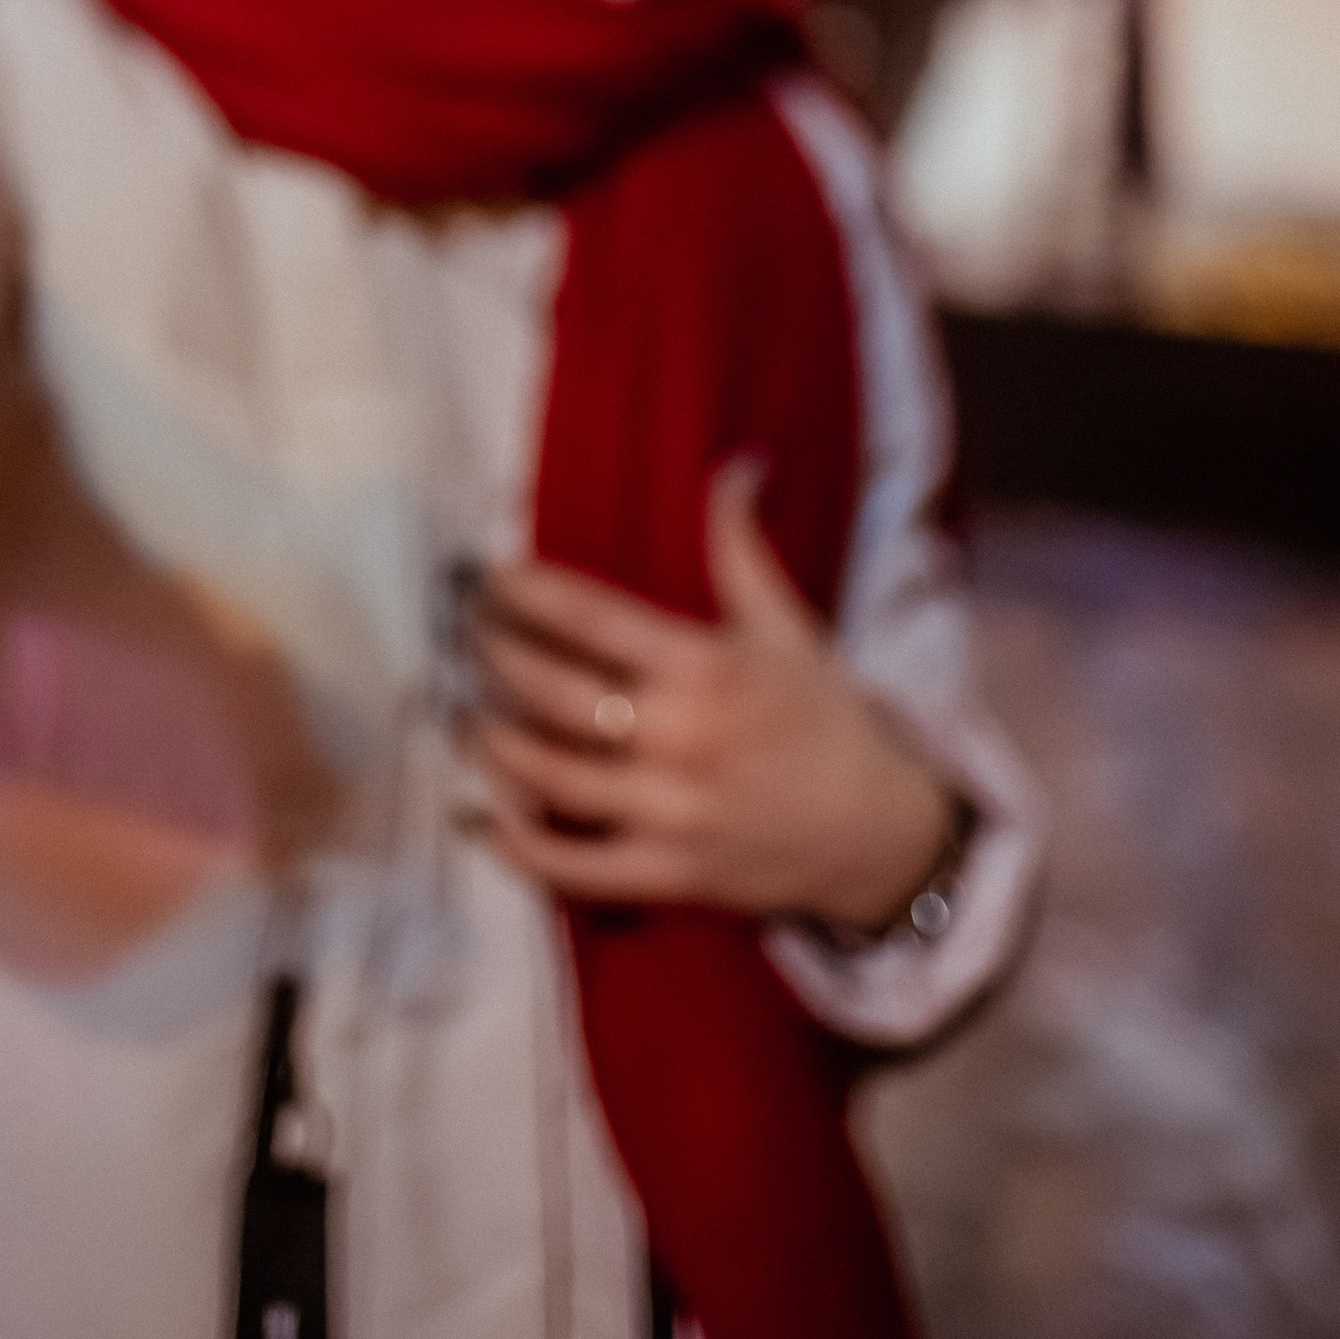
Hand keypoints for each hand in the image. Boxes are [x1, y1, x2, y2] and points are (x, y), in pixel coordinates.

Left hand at [471, 463, 955, 931]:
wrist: (878, 831)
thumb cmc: (825, 717)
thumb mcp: (786, 624)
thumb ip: (741, 546)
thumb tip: (736, 465)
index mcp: (706, 668)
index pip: (590, 618)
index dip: (526, 594)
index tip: (490, 578)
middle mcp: (680, 738)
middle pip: (551, 694)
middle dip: (492, 659)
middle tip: (462, 636)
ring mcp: (669, 812)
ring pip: (547, 776)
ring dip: (490, 742)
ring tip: (461, 711)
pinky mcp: (665, 873)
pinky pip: (570, 867)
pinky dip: (515, 845)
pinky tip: (477, 816)